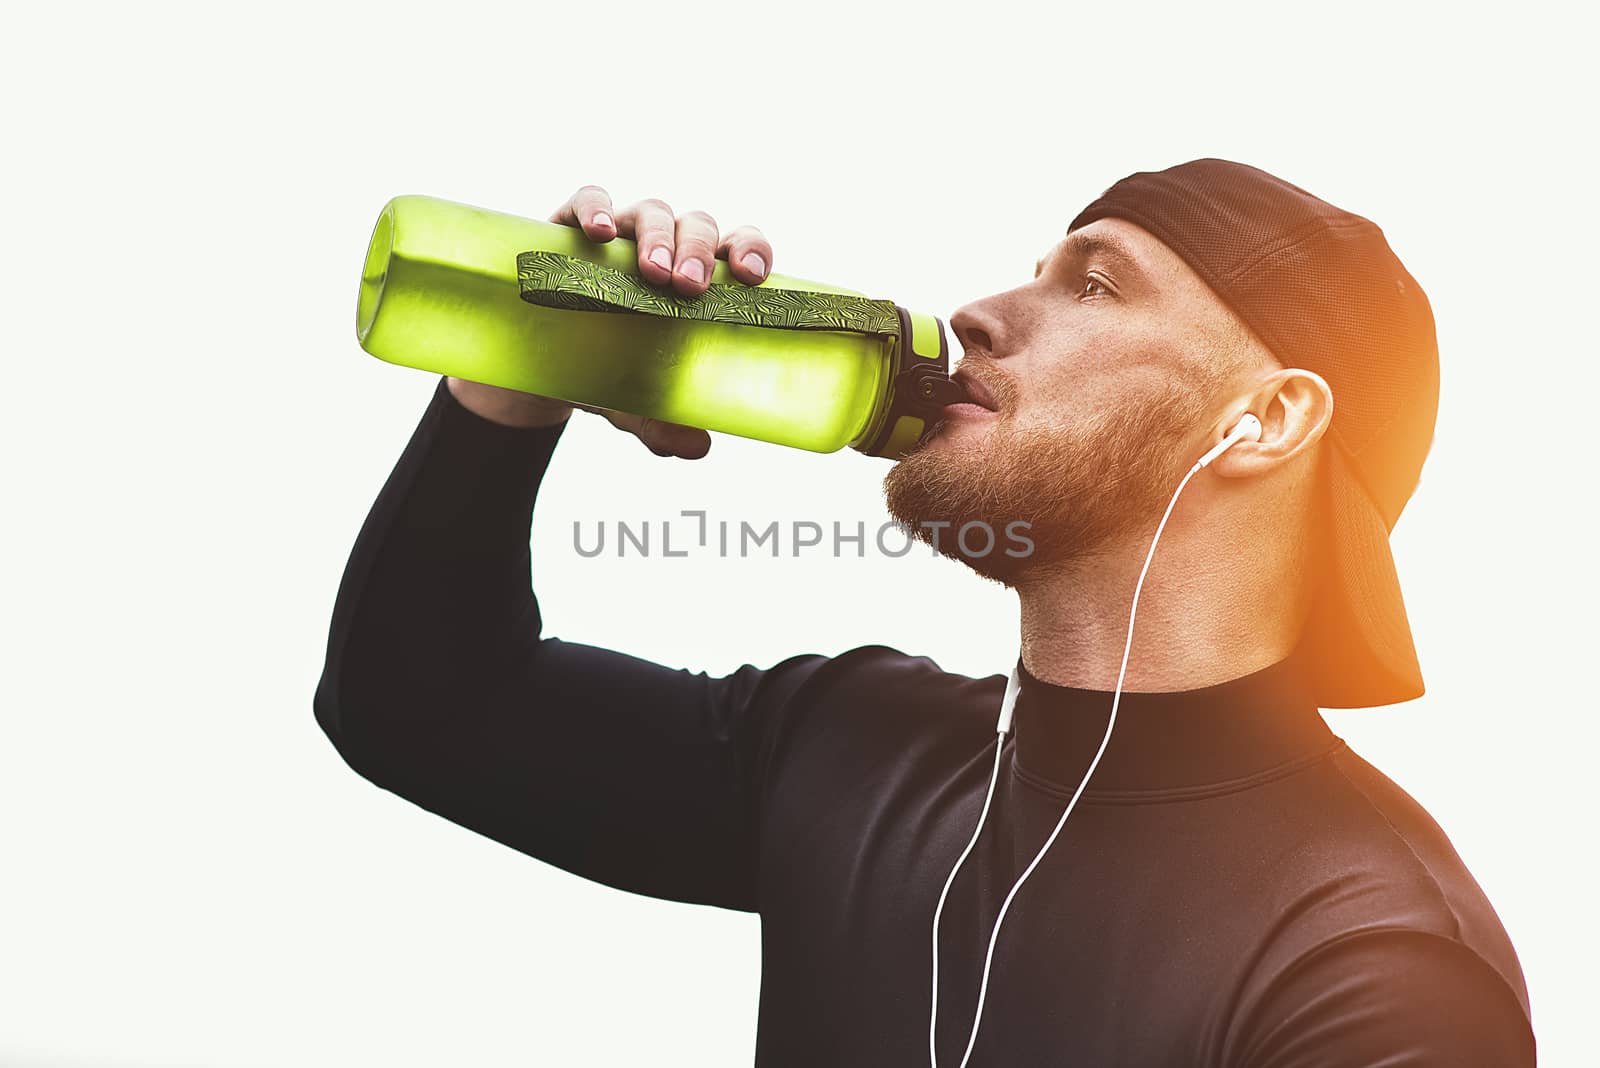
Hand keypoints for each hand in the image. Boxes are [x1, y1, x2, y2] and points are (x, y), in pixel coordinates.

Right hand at [447, 186, 774, 459]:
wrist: (536, 366)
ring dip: (655, 236)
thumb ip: (662, 422)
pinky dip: (594, 208)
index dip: (750, 251)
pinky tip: (597, 233)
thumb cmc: (602, 373)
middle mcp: (664, 248)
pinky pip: (587, 200)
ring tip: (651, 272)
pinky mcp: (569, 224)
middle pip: (695, 226)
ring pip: (649, 212)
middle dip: (696, 252)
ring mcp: (619, 233)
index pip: (737, 248)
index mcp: (696, 280)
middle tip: (688, 288)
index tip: (751, 278)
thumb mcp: (631, 404)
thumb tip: (697, 446)